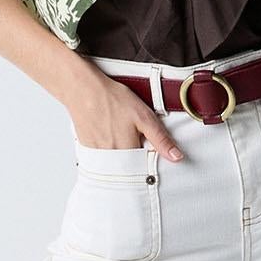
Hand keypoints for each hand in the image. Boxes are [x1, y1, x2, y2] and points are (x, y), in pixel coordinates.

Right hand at [65, 73, 187, 159]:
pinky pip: (102, 159)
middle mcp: (111, 159)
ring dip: (122, 157)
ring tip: (120, 135)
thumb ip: (161, 139)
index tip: (149, 150)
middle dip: (135, 161)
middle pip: (129, 170)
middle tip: (133, 139)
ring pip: (115, 165)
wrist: (83, 90)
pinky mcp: (87, 150)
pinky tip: (108, 135)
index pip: (144, 169)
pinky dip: (108, 152)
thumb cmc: (112, 99)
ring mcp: (97, 155)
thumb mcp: (144, 116)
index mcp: (128, 152)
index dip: (149, 161)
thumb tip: (177, 157)